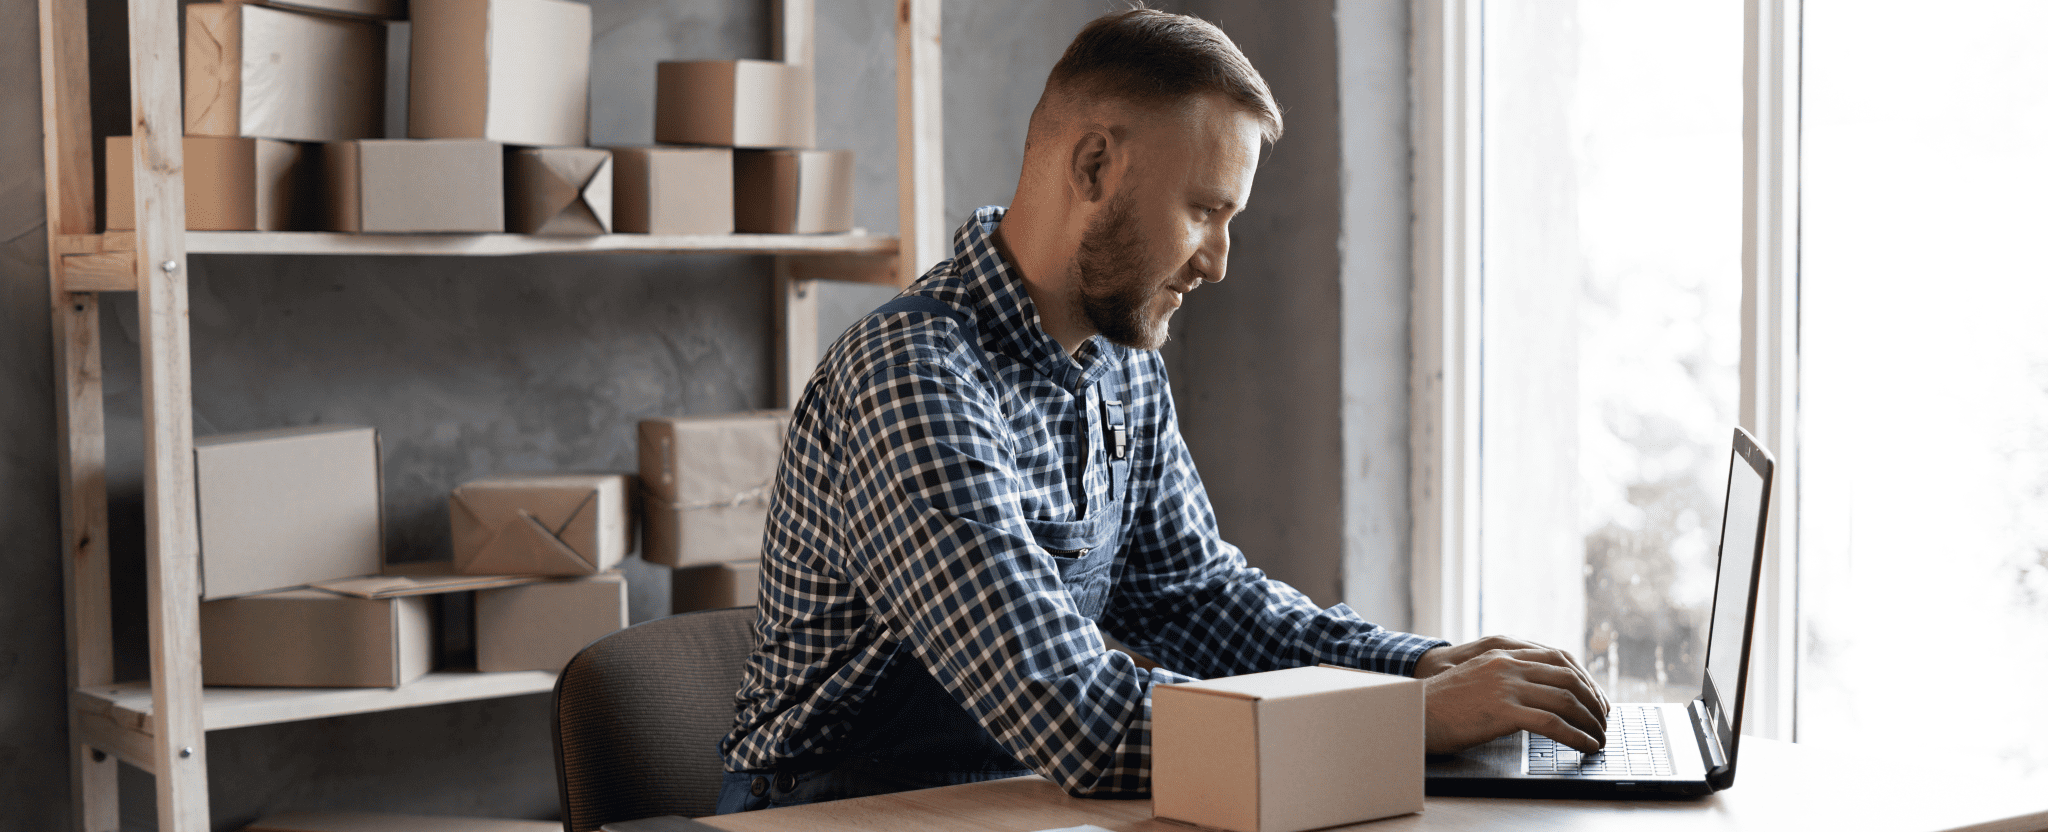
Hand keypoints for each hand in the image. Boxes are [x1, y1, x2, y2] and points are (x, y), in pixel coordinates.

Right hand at [1413, 635, 1609, 754]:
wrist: (1412, 713)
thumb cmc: (1442, 704)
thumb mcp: (1477, 678)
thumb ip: (1506, 677)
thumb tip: (1541, 696)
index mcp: (1502, 652)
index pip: (1560, 657)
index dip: (1586, 679)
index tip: (1597, 699)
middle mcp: (1507, 663)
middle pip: (1569, 677)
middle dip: (1594, 701)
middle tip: (1604, 722)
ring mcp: (1505, 685)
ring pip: (1567, 699)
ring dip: (1590, 722)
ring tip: (1599, 738)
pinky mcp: (1503, 710)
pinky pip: (1553, 723)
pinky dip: (1576, 736)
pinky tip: (1584, 747)